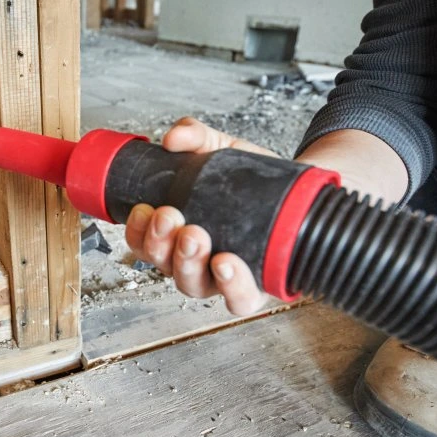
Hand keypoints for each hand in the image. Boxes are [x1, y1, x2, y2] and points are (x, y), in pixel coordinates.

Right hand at [125, 117, 276, 315]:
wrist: (299, 191)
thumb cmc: (250, 179)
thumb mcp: (219, 148)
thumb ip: (194, 136)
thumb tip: (173, 137)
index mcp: (176, 235)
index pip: (144, 245)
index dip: (138, 233)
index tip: (144, 210)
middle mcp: (195, 262)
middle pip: (164, 267)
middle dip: (161, 244)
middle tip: (170, 217)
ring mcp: (223, 279)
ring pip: (193, 286)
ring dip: (187, 263)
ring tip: (194, 235)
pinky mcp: (257, 288)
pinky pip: (239, 300)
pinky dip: (230, 287)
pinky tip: (225, 263)